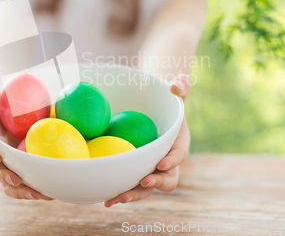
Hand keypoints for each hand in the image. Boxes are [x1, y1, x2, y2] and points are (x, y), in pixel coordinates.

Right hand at [0, 86, 52, 200]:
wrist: (16, 110)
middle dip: (4, 176)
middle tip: (16, 178)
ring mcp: (4, 168)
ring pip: (9, 185)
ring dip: (20, 191)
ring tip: (36, 193)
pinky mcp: (19, 173)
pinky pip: (24, 185)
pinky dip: (35, 190)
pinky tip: (49, 193)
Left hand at [103, 74, 190, 206]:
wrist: (151, 108)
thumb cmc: (164, 97)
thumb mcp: (176, 87)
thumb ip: (181, 84)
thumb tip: (176, 86)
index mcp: (177, 143)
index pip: (179, 154)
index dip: (172, 161)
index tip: (161, 164)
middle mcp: (166, 161)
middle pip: (166, 179)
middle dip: (155, 183)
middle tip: (141, 181)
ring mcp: (150, 169)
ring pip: (145, 188)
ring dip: (133, 195)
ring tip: (116, 199)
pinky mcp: (135, 172)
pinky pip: (129, 186)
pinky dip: (117, 193)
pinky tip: (103, 199)